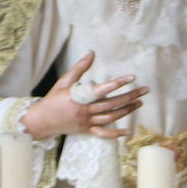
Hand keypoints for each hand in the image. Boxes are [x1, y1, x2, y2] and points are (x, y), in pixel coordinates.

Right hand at [22, 51, 147, 140]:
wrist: (42, 120)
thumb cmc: (53, 98)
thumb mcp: (64, 81)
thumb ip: (79, 67)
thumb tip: (92, 53)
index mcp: (79, 97)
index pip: (102, 89)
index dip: (118, 83)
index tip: (132, 77)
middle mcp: (85, 111)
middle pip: (112, 104)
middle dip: (130, 96)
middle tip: (145, 90)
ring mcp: (86, 122)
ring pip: (111, 118)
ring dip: (127, 110)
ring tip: (139, 103)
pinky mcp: (86, 131)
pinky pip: (103, 134)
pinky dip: (116, 135)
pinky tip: (128, 132)